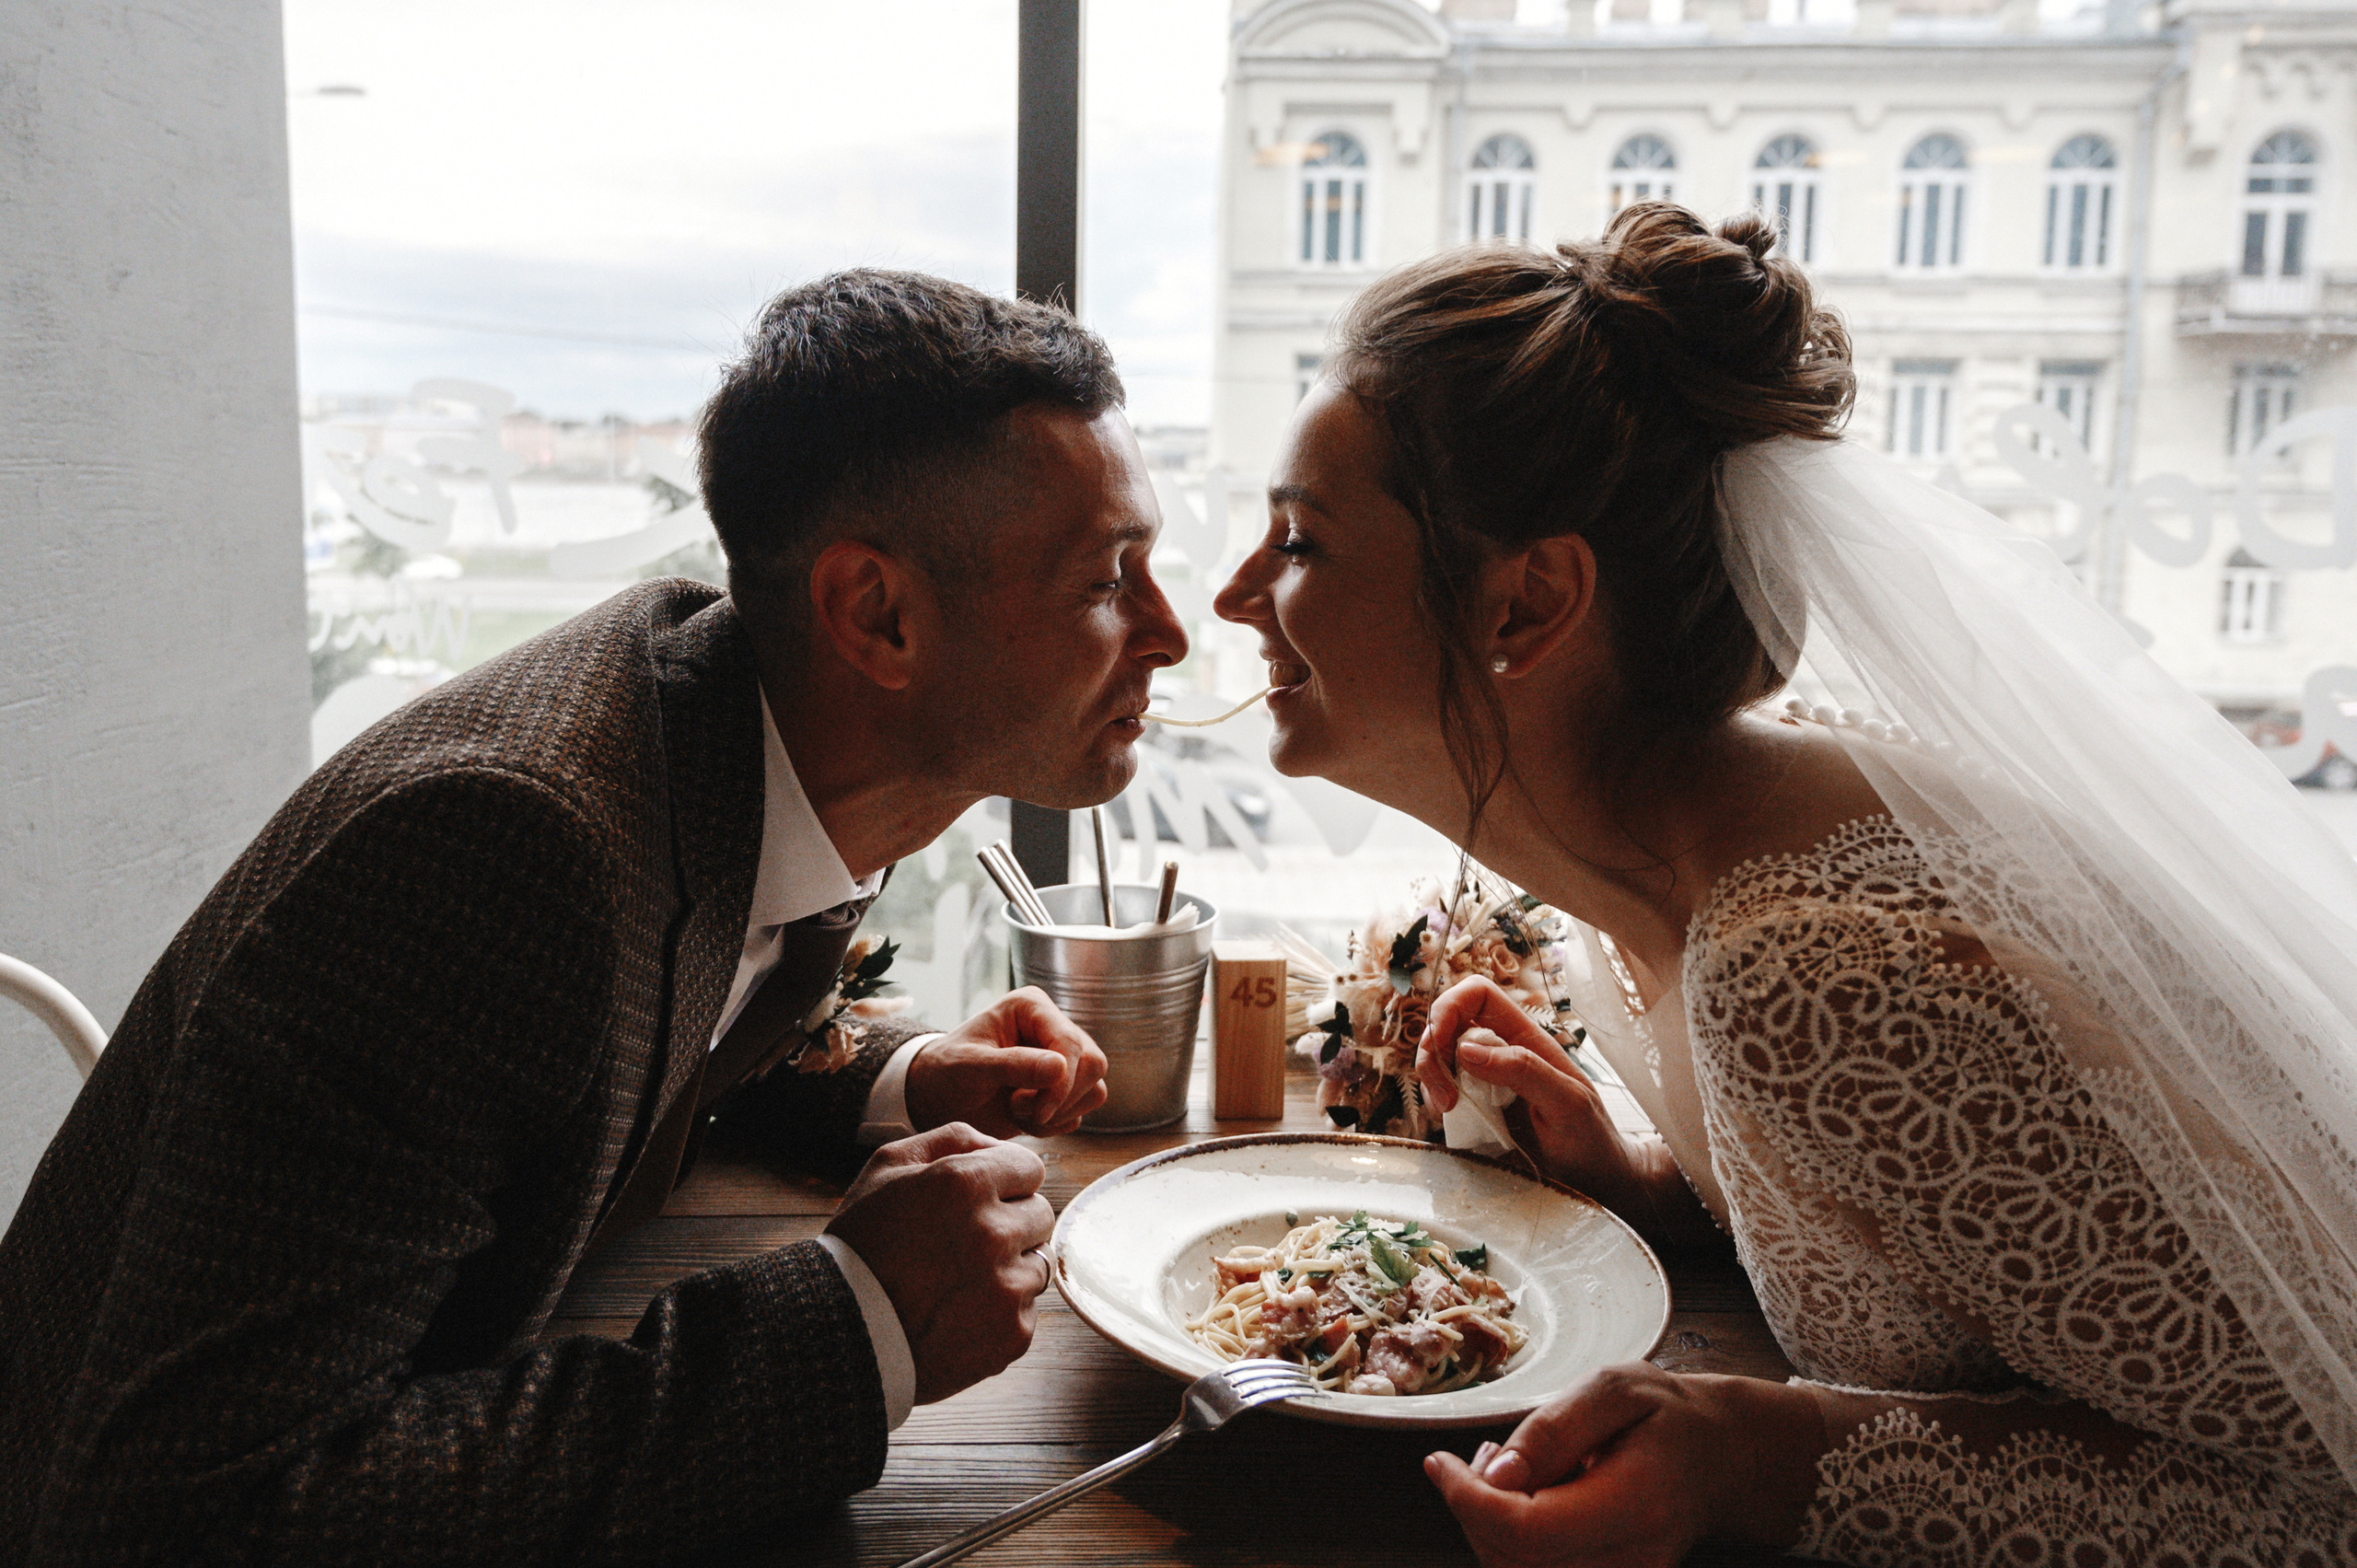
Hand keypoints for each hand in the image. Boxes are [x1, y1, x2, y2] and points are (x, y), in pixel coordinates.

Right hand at [824, 1122, 1055, 1404]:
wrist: (840, 1335)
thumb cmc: (861, 1245)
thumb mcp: (886, 1169)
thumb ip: (951, 1140)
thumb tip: (998, 1146)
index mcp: (964, 1184)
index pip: (1031, 1167)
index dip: (1006, 1180)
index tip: (983, 1198)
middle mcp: (993, 1233)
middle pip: (1040, 1214)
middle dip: (1011, 1222)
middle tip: (967, 1242)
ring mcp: (1006, 1287)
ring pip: (1037, 1264)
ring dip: (1009, 1267)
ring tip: (959, 1281)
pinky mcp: (1013, 1333)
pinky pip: (1026, 1310)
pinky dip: (1001, 1312)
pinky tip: (959, 1314)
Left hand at [904, 987, 1108, 1137]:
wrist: (938, 1099)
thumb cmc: (946, 1072)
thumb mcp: (968, 1067)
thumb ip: (1011, 1065)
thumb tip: (1059, 1068)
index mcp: (1032, 1007)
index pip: (1071, 1042)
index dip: (1061, 1082)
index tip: (1035, 1110)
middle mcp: (1053, 1028)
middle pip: (1093, 1064)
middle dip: (1059, 1098)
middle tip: (1018, 1108)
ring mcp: (1063, 1058)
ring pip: (1094, 1088)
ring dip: (1059, 1112)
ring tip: (1018, 1111)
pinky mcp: (1065, 1087)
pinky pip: (1083, 1110)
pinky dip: (1057, 1124)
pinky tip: (1026, 1120)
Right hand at [1417, 976, 1631, 1201]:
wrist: (1595, 1179)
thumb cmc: (1591, 1137)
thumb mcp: (1567, 1102)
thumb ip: (1525, 1070)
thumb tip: (1467, 1050)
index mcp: (1525, 1036)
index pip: (1478, 994)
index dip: (1450, 1007)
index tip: (1440, 1041)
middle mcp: (1501, 1051)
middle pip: (1447, 1025)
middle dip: (1432, 1052)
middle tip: (1444, 1095)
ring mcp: (1485, 1079)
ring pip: (1439, 1058)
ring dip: (1430, 1080)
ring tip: (1447, 1112)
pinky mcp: (1475, 1107)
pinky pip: (1442, 1091)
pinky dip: (1435, 1102)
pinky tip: (1450, 1122)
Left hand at [1423, 1365, 1820, 1567]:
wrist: (1722, 1458)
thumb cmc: (1668, 1415)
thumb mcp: (1613, 1388)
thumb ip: (1552, 1430)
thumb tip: (1495, 1476)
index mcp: (1635, 1505)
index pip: (1526, 1531)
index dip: (1468, 1501)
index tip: (1439, 1462)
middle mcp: (1632, 1559)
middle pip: (1513, 1562)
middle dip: (1473, 1510)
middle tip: (1479, 1454)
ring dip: (1487, 1525)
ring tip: (1505, 1469)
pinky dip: (1509, 1541)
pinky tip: (1521, 1498)